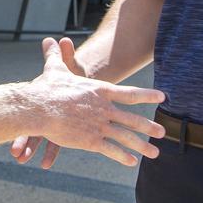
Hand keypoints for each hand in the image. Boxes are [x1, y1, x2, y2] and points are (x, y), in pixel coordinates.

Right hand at [19, 37, 165, 166]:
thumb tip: (50, 40)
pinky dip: (123, 156)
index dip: (147, 95)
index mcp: (100, 91)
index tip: (162, 97)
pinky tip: (132, 162)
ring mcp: (100, 126)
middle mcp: (104, 108)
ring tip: (154, 153)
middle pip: (133, 119)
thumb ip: (57, 56)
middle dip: (149, 126)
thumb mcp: (54, 69)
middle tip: (163, 132)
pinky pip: (111, 150)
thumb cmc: (46, 89)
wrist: (40, 109)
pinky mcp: (91, 141)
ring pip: (126, 137)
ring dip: (142, 145)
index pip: (130, 93)